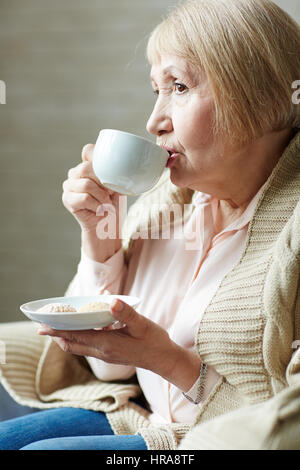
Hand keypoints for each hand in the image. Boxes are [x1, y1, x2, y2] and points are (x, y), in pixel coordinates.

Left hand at [37, 299, 200, 391]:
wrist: (163, 360)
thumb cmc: (154, 341)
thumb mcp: (141, 324)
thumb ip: (125, 313)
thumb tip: (111, 301)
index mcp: (107, 343)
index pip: (75, 336)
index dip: (58, 330)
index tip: (42, 326)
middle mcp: (102, 351)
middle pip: (72, 344)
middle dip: (56, 335)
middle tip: (41, 327)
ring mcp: (106, 355)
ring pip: (78, 347)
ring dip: (66, 338)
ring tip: (56, 328)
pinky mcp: (110, 354)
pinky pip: (87, 347)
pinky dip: (78, 339)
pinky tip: (81, 330)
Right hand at [62, 144, 122, 261]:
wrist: (107, 229)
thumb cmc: (113, 206)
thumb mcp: (118, 186)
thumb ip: (116, 173)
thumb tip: (126, 164)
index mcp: (87, 166)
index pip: (88, 150)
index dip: (99, 159)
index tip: (111, 173)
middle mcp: (75, 174)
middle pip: (86, 167)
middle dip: (103, 182)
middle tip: (110, 194)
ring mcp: (69, 187)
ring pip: (86, 184)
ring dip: (101, 196)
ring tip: (106, 204)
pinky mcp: (67, 200)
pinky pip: (83, 198)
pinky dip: (95, 205)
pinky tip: (98, 210)